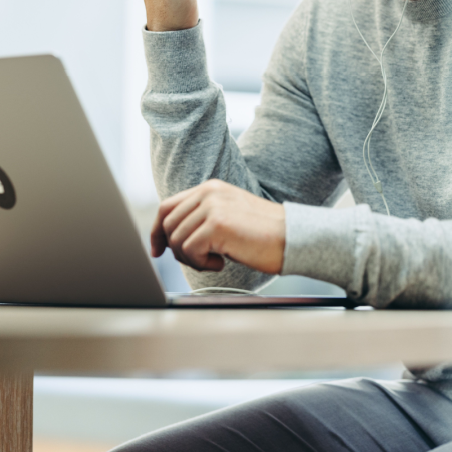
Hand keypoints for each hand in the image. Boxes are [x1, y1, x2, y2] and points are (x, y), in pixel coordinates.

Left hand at [150, 180, 285, 273]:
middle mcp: (209, 193)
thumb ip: (202, 217)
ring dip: (191, 259)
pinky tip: (221, 262)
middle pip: (168, 224)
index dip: (158, 230)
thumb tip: (172, 236)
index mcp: (210, 188)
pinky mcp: (216, 225)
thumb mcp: (229, 216)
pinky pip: (189, 250)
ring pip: (177, 240)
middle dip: (176, 249)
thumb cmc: (264, 234)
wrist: (293, 238)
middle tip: (200, 261)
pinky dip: (201, 263)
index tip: (158, 250)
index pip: (168, 206)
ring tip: (215, 260)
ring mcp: (212, 207)